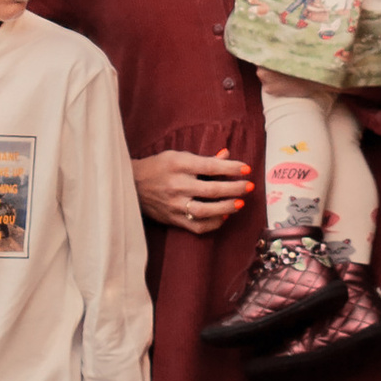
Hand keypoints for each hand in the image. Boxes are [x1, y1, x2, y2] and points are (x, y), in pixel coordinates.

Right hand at [132, 148, 251, 233]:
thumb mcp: (178, 156)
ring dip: (226, 207)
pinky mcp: (172, 219)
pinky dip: (213, 223)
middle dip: (234, 188)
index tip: (246, 169)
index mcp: (178, 165)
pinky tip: (224, 216)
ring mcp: (174, 204)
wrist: (131, 185)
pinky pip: (196, 226)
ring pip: (205, 210)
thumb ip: (203, 159)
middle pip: (211, 190)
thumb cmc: (158, 167)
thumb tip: (226, 155)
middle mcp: (176, 185)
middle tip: (249, 186)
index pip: (210, 167)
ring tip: (240, 203)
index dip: (231, 168)